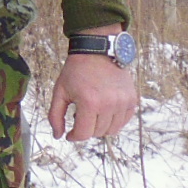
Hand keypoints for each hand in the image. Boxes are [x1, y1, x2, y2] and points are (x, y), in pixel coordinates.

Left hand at [46, 26, 139, 140]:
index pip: (84, 134)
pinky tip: (104, 111)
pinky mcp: (132, 99)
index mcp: (90, 102)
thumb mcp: (59, 91)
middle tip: (80, 115)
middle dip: (86, 129)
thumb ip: (55, 116)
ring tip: (92, 113)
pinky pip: (124, 121)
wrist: (97, 51)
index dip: (74, 136)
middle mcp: (109, 104)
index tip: (69, 134)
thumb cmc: (76, 71)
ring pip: (112, 130)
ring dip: (100, 127)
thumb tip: (58, 136)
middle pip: (98, 133)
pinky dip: (114, 121)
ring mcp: (123, 102)